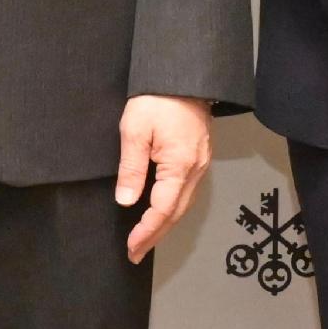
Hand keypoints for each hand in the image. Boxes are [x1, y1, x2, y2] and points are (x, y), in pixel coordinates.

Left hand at [115, 93, 214, 262]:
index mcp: (180, 164)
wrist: (183, 75)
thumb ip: (131, 168)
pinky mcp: (200, 156)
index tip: (132, 246)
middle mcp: (196, 169)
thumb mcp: (134, 131)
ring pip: (184, 204)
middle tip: (136, 253)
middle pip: (177, 212)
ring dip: (164, 224)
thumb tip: (126, 200)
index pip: (162, 208)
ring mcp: (201, 163)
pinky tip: (161, 213)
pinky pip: (187, 191)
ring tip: (145, 239)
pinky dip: (172, 208)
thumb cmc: (156, 99)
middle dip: (155, 235)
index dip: (146, 230)